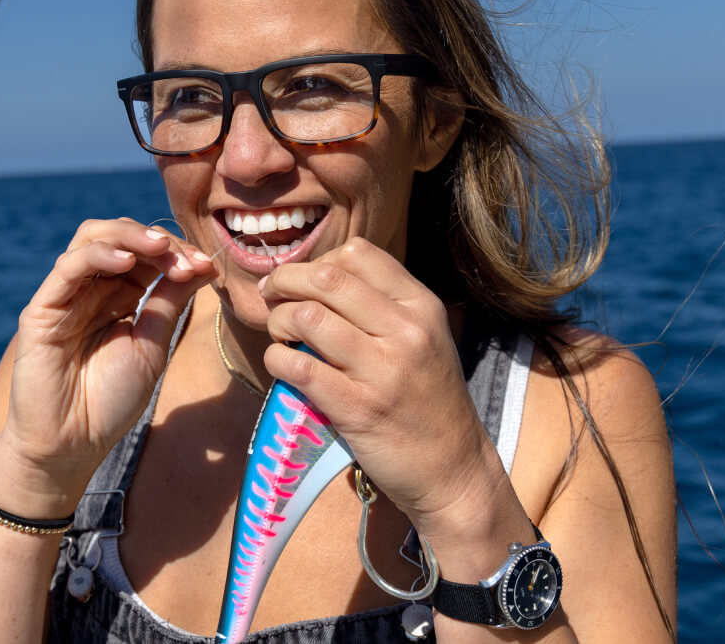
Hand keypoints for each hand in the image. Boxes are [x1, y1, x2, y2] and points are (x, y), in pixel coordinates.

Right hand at [0, 219, 215, 507]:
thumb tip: (202, 264)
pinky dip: (98, 254)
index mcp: (120, 297)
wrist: (71, 445)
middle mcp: (92, 289)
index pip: (146, 255)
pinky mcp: (42, 308)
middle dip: (157, 241)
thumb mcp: (151, 345)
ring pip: (92, 239)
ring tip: (158, 247)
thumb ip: (169, 302)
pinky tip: (125, 260)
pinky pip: (68, 267)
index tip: (205, 265)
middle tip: (186, 258)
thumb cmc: (110, 401)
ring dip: (130, 237)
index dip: (176, 253)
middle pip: (121, 237)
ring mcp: (65, 295)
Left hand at [258, 237, 492, 532]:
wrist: (453, 470)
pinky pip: (300, 369)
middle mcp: (406, 331)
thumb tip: (319, 280)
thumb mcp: (425, 338)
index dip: (317, 262)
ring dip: (279, 321)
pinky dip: (277, 360)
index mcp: (421, 306)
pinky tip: (281, 365)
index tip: (300, 282)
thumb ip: (383, 306)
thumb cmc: (429, 400)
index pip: (357, 254)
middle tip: (271, 297)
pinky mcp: (358, 409)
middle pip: (327, 278)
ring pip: (308, 317)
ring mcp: (383, 370)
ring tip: (281, 336)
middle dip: (285, 281)